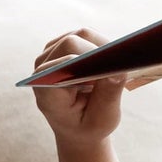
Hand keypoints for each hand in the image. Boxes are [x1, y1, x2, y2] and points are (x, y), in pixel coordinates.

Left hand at [32, 32, 124, 146]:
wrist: (77, 127)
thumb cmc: (88, 126)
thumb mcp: (102, 120)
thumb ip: (108, 95)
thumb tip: (118, 69)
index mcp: (47, 90)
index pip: (65, 61)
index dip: (91, 59)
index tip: (112, 68)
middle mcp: (42, 69)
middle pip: (73, 41)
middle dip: (101, 52)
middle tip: (117, 70)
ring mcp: (50, 56)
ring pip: (82, 34)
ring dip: (103, 48)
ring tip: (110, 70)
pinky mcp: (60, 48)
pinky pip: (85, 36)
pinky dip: (101, 46)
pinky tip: (105, 65)